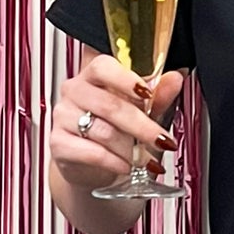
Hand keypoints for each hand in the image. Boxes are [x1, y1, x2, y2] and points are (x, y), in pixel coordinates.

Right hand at [49, 53, 186, 192]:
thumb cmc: (118, 128)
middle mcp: (74, 91)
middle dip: (142, 126)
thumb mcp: (142, 109)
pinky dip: (114, 162)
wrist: (94, 164)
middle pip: (110, 105)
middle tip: (162, 140)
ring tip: (147, 159)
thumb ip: (158, 94)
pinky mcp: (58, 144)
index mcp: (94, 74)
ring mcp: (63, 117)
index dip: (126, 80)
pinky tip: (127, 166)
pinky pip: (90, 152)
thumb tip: (175, 78)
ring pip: (103, 131)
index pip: (103, 67)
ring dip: (131, 149)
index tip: (148, 94)